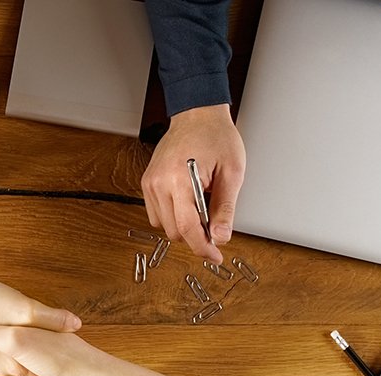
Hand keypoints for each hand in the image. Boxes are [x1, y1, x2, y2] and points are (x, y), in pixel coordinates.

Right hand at [141, 103, 245, 263]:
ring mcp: (150, 183)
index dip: (202, 247)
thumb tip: (220, 237)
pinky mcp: (147, 182)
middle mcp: (159, 182)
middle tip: (215, 222)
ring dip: (184, 225)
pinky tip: (187, 201)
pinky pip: (157, 214)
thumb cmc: (216, 136)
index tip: (215, 255)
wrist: (197, 114)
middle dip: (196, 234)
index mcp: (180, 178)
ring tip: (201, 204)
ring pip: (164, 226)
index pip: (187, 227)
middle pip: (174, 231)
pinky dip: (173, 216)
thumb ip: (225, 208)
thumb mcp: (232, 172)